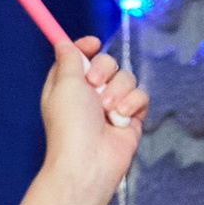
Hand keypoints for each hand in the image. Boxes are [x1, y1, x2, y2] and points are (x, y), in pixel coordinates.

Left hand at [36, 31, 147, 204]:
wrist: (89, 162)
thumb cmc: (70, 125)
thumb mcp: (64, 84)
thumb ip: (68, 59)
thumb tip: (63, 42)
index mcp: (67, 86)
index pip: (79, 57)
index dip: (86, 47)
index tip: (93, 43)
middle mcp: (88, 95)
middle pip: (106, 63)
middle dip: (104, 70)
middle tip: (94, 85)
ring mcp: (110, 106)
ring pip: (126, 78)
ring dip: (118, 90)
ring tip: (107, 110)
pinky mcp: (130, 117)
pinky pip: (140, 96)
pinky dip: (133, 104)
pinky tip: (121, 119)